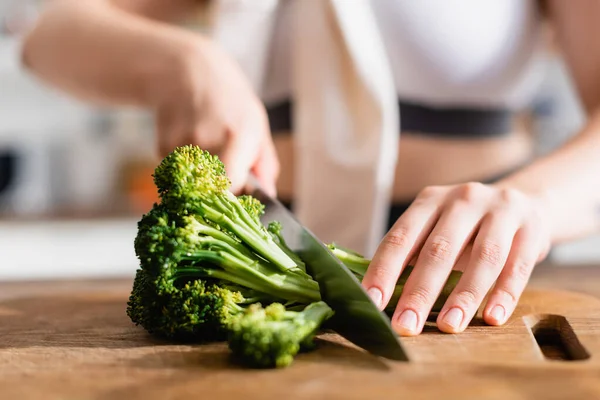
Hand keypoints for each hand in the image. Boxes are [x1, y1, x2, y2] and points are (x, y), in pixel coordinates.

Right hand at [152, 37, 278, 195]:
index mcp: (238, 136)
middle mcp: (208, 140)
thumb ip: (265, 164)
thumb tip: (269, 196)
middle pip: (211, 192)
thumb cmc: (230, 101)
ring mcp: (182, 143)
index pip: (232, 185)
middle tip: (223, 186)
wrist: (188, 72)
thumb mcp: (257, 125)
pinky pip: (177, 176)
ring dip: (201, 183)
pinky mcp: (163, 146)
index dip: (235, 199)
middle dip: (217, 197)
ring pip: (193, 187)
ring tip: (208, 157)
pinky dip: (186, 172)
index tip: (238, 200)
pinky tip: (191, 148)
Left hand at [361, 182, 550, 335]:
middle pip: (438, 250)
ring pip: (482, 257)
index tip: (373, 304)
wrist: (526, 201)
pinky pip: (517, 265)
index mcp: (429, 201)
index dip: (384, 271)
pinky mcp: (531, 227)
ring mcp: (499, 210)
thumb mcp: (437, 228)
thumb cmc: (467, 227)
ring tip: (449, 327)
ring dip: (464, 296)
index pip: (400, 238)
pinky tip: (491, 318)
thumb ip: (413, 254)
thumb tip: (377, 296)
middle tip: (405, 326)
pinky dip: (504, 294)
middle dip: (419, 292)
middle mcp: (462, 200)